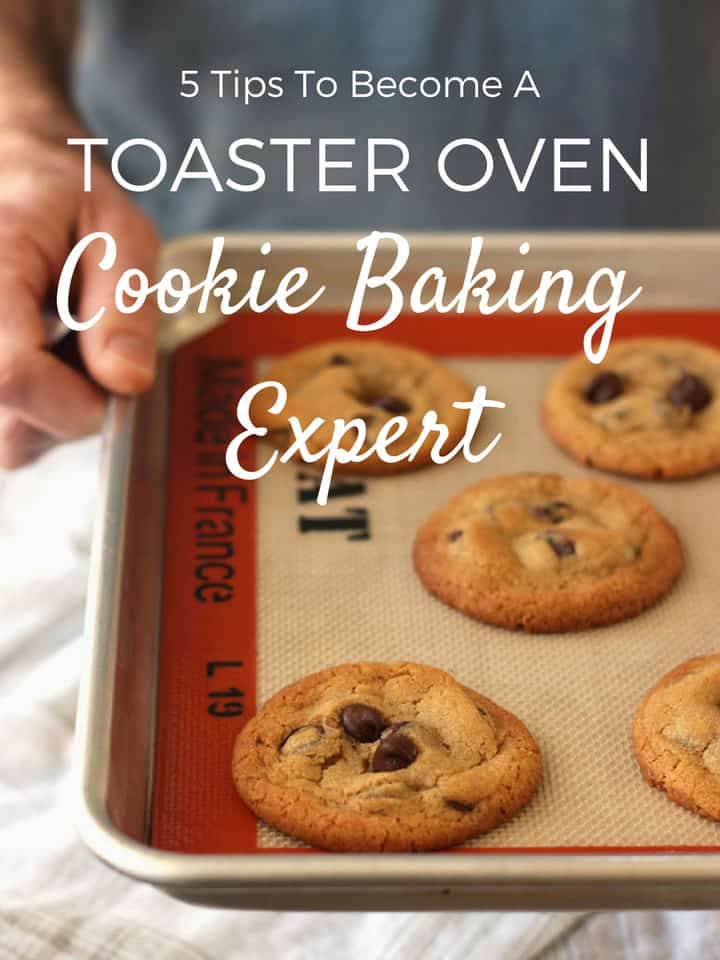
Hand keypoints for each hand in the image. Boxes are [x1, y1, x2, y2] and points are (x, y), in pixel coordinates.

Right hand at [0, 115, 159, 467]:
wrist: (15, 187)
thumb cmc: (69, 206)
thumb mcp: (120, 235)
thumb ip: (124, 306)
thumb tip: (126, 382)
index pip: (13, 375)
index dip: (78, 401)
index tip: (118, 381)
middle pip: (11, 423)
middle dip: (73, 407)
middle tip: (93, 348)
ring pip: (9, 440)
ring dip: (56, 412)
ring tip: (66, 347)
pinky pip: (7, 436)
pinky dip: (39, 413)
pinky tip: (47, 363)